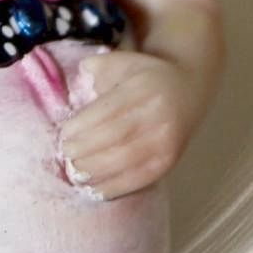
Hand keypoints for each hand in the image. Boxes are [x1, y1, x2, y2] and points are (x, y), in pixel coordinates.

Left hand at [57, 49, 203, 198]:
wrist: (189, 91)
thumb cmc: (147, 77)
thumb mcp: (126, 61)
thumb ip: (101, 64)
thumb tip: (82, 71)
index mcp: (144, 89)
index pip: (110, 109)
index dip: (85, 124)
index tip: (64, 134)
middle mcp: (157, 115)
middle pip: (117, 136)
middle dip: (86, 148)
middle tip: (66, 154)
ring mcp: (165, 141)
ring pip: (127, 159)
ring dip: (97, 169)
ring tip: (76, 172)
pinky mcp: (169, 161)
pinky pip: (141, 178)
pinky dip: (117, 187)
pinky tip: (96, 190)